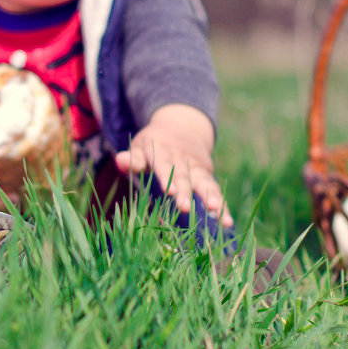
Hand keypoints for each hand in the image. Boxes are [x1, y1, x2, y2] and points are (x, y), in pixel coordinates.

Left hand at [114, 104, 233, 226]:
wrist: (183, 127)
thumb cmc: (154, 143)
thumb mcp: (140, 146)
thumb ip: (132, 158)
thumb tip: (120, 160)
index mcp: (162, 150)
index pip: (163, 163)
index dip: (166, 176)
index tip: (169, 191)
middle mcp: (182, 158)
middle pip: (184, 176)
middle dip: (185, 192)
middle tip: (185, 208)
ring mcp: (197, 166)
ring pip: (204, 182)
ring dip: (210, 197)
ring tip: (216, 211)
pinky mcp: (207, 174)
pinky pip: (215, 191)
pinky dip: (222, 206)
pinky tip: (227, 221)